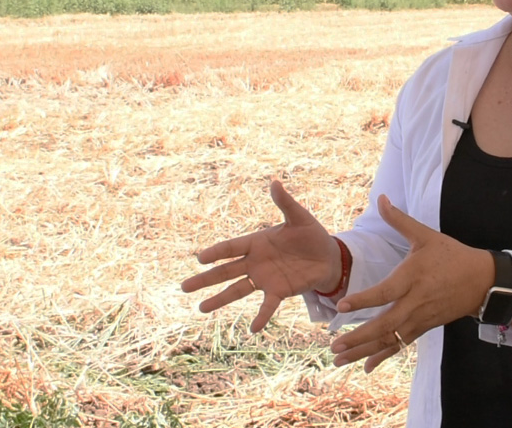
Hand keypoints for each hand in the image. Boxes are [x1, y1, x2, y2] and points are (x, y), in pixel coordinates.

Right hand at [181, 179, 339, 332]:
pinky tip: (253, 329)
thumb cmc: (311, 234)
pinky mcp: (278, 291)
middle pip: (225, 271)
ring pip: (237, 290)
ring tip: (200, 309)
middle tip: (184, 288)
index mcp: (256, 242)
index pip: (231, 248)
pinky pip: (267, 306)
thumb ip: (285, 203)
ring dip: (219, 299)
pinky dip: (261, 316)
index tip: (200, 258)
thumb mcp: (299, 217)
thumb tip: (275, 182)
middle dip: (205, 279)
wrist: (328, 255)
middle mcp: (255, 262)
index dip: (216, 253)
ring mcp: (264, 278)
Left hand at [330, 195, 494, 372]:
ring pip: (390, 339)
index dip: (364, 299)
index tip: (342, 306)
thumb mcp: (426, 236)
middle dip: (358, 337)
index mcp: (413, 277)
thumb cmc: (452, 255)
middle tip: (333, 345)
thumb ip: (400, 220)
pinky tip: (366, 367)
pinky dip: (383, 356)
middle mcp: (415, 302)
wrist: (483, 281)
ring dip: (364, 351)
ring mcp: (420, 318)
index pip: (386, 292)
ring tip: (339, 360)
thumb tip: (382, 198)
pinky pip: (400, 344)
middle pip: (385, 324)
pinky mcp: (424, 327)